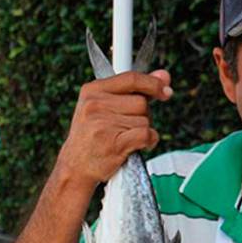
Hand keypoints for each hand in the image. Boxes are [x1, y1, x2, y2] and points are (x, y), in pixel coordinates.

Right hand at [58, 70, 172, 188]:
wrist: (76, 166)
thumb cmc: (93, 135)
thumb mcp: (105, 105)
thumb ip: (135, 89)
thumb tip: (164, 75)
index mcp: (92, 90)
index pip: (131, 78)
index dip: (153, 83)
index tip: (165, 89)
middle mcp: (95, 104)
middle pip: (141, 102)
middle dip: (144, 115)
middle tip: (129, 126)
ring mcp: (104, 124)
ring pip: (145, 120)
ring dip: (144, 130)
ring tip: (127, 138)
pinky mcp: (114, 143)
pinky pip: (147, 135)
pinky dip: (149, 141)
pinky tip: (138, 145)